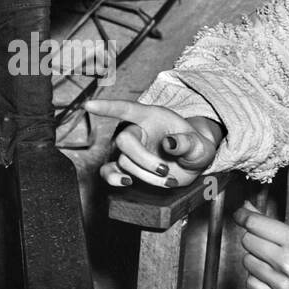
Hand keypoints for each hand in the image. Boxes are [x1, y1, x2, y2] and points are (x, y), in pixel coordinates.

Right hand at [84, 98, 221, 188]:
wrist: (192, 164)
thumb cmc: (195, 148)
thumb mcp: (200, 144)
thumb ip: (188, 143)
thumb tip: (169, 144)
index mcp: (150, 116)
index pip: (125, 108)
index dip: (107, 107)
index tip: (88, 106)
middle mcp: (136, 132)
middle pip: (124, 141)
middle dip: (145, 160)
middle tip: (166, 170)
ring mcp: (129, 151)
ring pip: (123, 162)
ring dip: (145, 175)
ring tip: (168, 180)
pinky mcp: (126, 168)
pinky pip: (109, 172)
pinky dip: (114, 179)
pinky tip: (126, 182)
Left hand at [233, 202, 288, 288]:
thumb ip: (278, 227)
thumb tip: (248, 211)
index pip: (254, 223)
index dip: (243, 216)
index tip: (240, 214)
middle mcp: (287, 262)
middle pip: (248, 241)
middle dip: (252, 236)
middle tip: (262, 237)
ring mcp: (282, 284)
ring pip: (247, 262)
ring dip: (254, 257)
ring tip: (271, 258)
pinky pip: (252, 283)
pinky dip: (256, 277)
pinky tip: (270, 274)